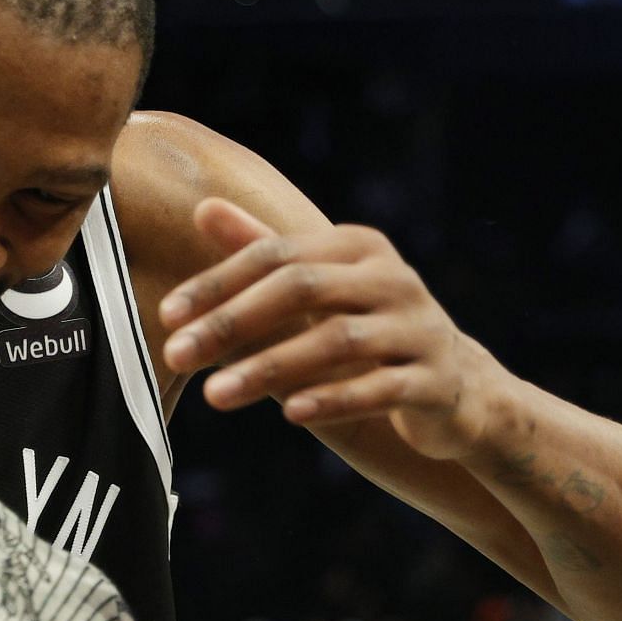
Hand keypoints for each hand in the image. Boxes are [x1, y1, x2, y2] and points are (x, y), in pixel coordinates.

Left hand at [158, 198, 505, 460]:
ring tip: (214, 396)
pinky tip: (288, 413)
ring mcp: (419, 328)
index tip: (166, 316)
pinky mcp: (436, 380)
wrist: (455, 385)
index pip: (275, 255)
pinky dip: (333, 398)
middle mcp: (392, 279)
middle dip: (232, 321)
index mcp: (357, 248)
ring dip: (269, 367)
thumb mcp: (315, 289)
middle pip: (302, 288)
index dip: (217, 283)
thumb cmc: (365, 330)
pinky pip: (381, 388)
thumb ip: (262, 250)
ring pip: (338, 340)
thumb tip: (202, 207)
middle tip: (175, 355)